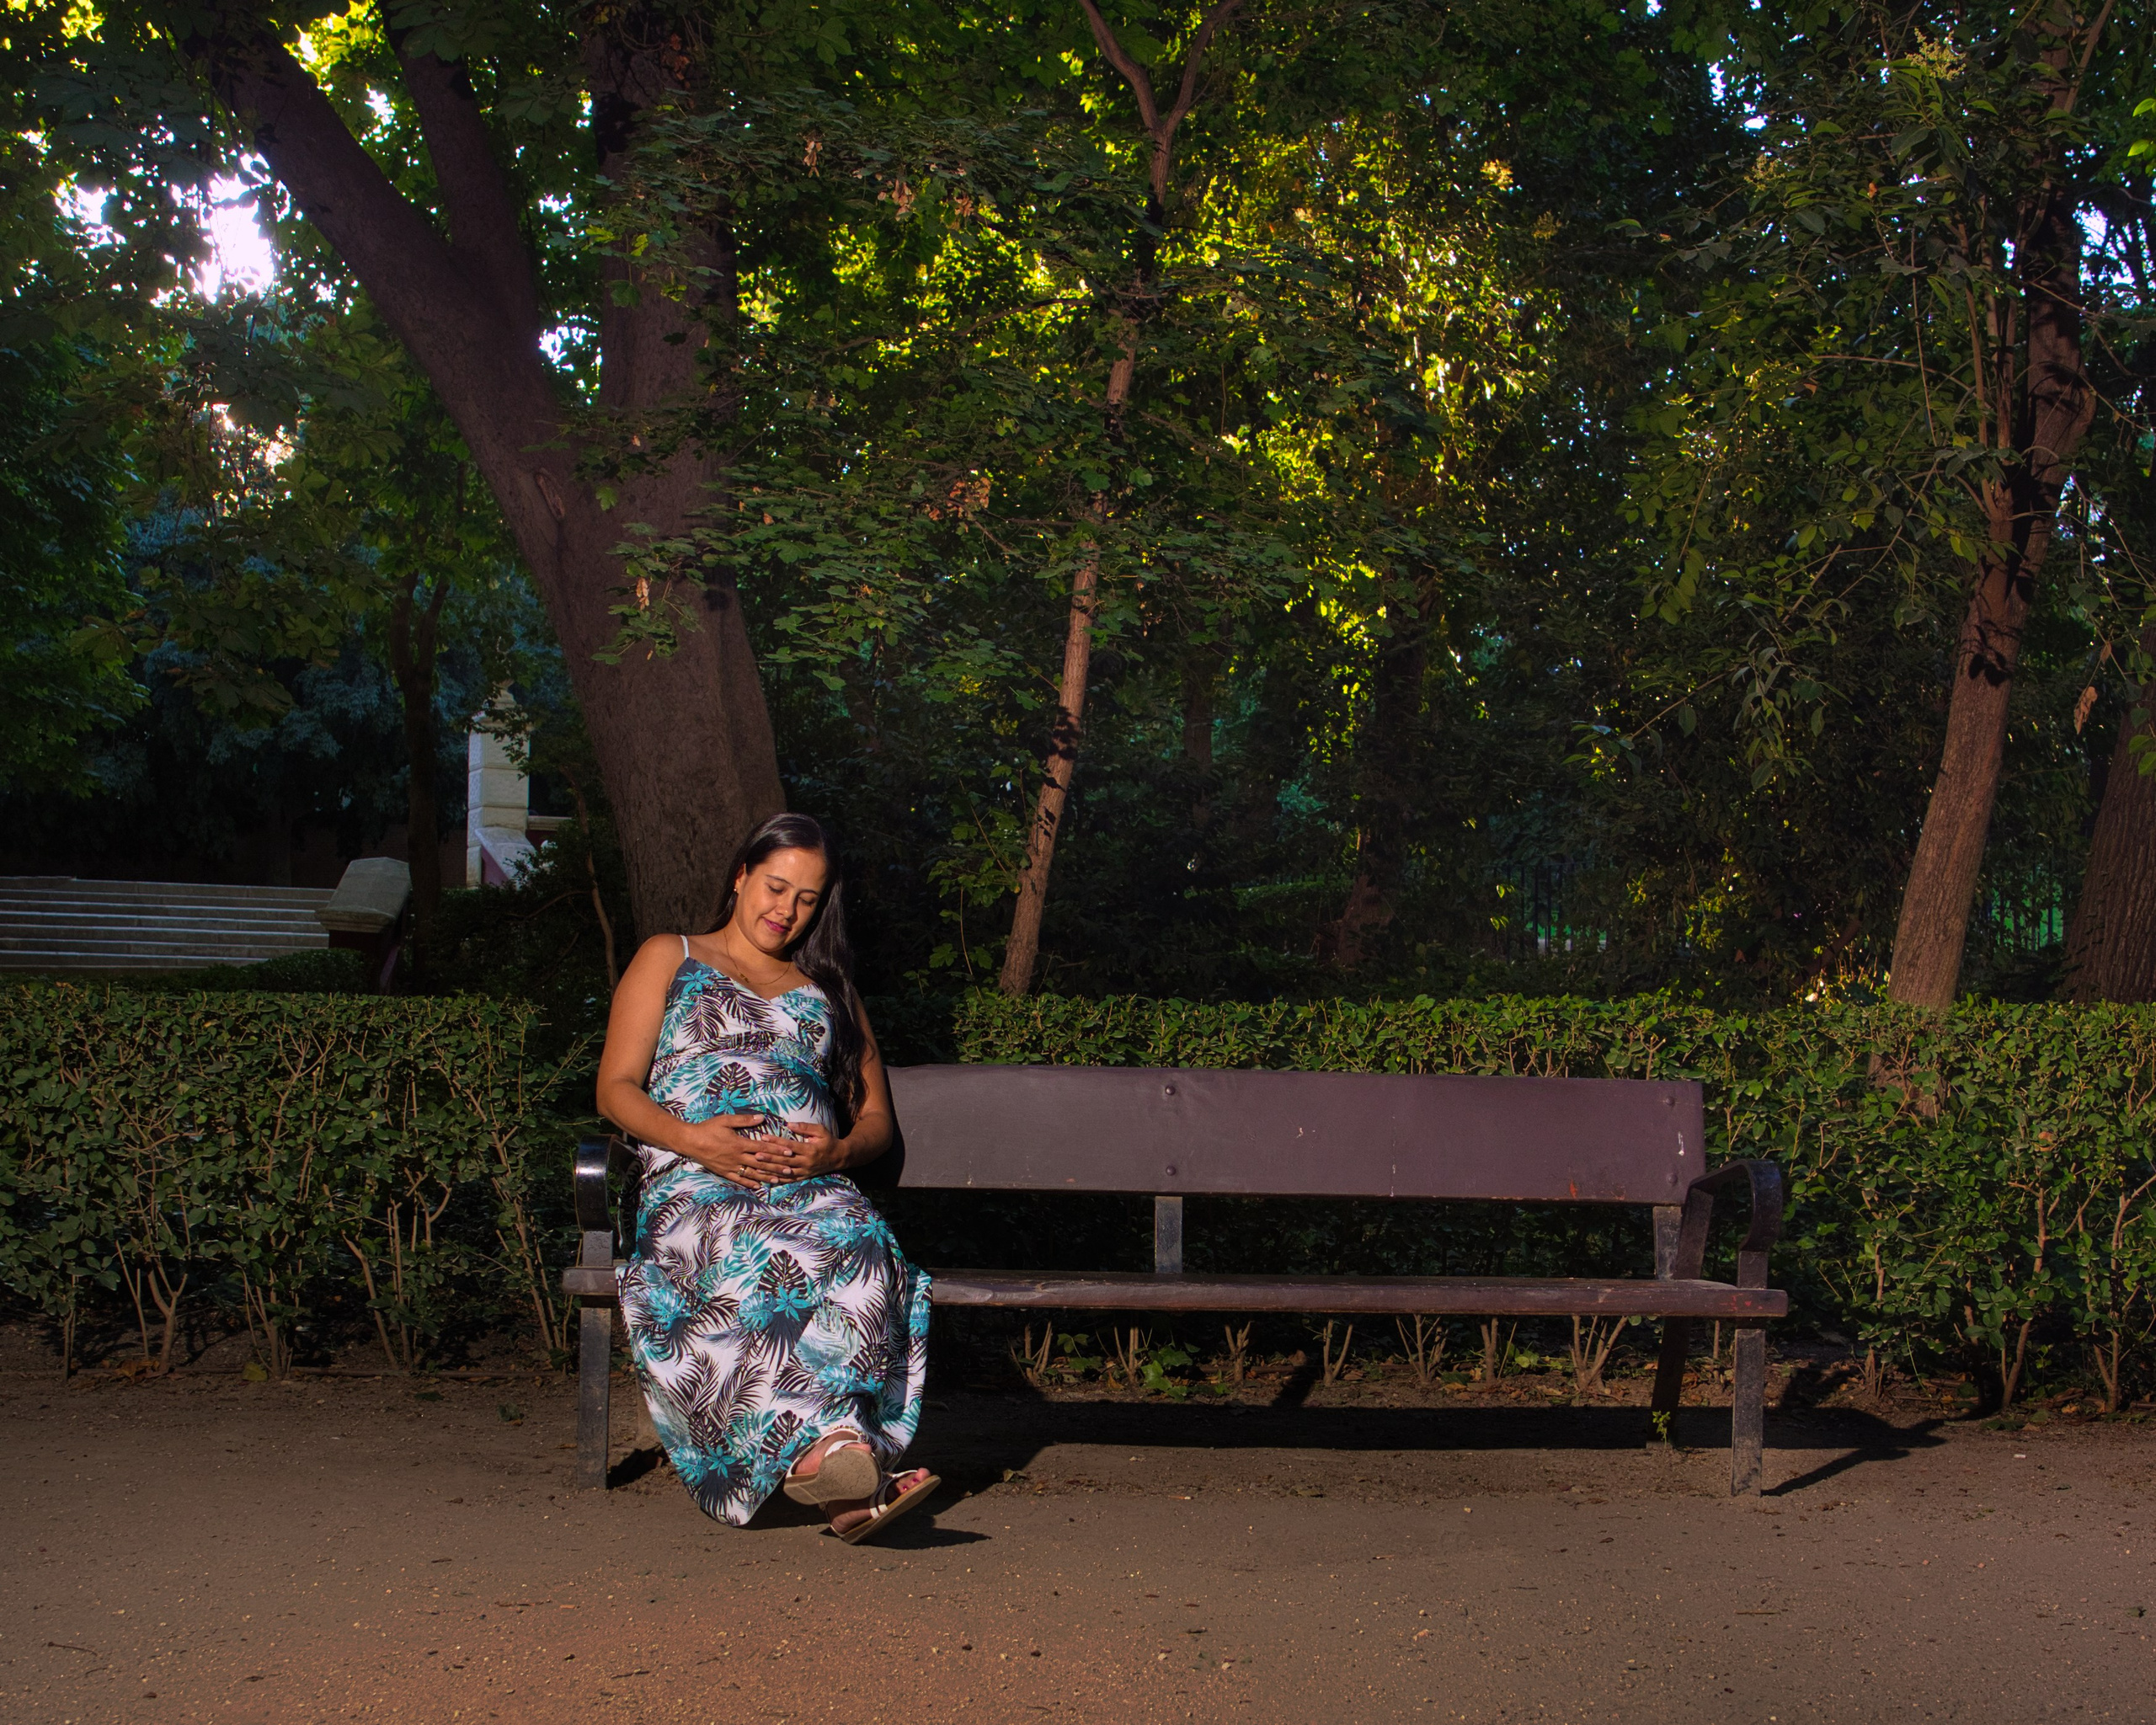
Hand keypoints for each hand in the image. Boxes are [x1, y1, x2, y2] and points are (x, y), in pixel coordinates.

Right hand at [675, 1113, 793, 1186]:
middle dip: (776, 1166)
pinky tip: (758, 1186)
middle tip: (790, 1170)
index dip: (777, 1150)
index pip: (763, 1148)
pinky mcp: (724, 1172)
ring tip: (778, 1180)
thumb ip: (744, 1120)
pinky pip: (739, 1179)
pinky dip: (749, 1184)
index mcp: (739, 1143)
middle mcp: (737, 1157)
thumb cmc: (708, 1128)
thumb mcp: (726, 1120)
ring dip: (766, 1177)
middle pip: (760, 1163)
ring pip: (752, 1173)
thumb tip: (762, 1118)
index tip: (789, 1152)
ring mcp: (730, 1166)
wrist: (690, 1141)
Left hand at [762, 1119, 848, 1181]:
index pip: (790, 1145)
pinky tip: (767, 1178)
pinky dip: (778, 1180)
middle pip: (784, 1160)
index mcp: (810, 1149)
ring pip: (785, 1172)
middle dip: (769, 1157)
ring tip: (757, 1167)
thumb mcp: (821, 1130)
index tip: (764, 1137)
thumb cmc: (829, 1141)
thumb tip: (789, 1124)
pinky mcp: (804, 1177)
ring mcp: (804, 1171)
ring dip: (770, 1170)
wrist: (839, 1157)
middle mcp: (806, 1162)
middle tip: (755, 1154)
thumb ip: (805, 1127)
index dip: (776, 1141)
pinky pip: (789, 1179)